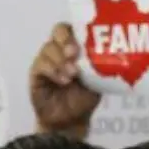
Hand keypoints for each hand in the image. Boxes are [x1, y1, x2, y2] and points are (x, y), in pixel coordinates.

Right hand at [30, 23, 100, 138]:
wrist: (70, 120)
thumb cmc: (85, 97)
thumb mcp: (98, 80)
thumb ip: (101, 67)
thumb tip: (113, 55)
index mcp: (77, 47)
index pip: (75, 28)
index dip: (78, 29)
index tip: (85, 41)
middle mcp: (61, 49)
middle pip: (59, 31)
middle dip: (66, 40)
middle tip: (74, 53)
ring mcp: (47, 59)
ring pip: (49, 47)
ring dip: (62, 60)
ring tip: (73, 74)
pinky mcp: (36, 72)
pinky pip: (41, 64)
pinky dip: (53, 70)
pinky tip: (63, 80)